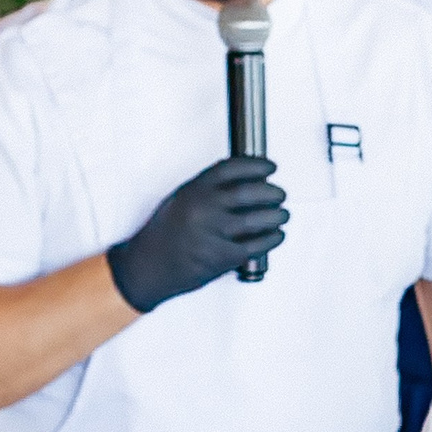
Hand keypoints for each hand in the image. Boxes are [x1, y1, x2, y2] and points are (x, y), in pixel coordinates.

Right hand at [105, 156, 289, 311]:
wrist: (148, 266)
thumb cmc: (163, 234)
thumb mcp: (180, 199)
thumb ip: (208, 189)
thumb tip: (245, 180)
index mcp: (194, 190)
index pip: (232, 168)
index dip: (256, 166)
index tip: (270, 167)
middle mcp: (204, 208)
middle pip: (250, 192)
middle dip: (272, 192)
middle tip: (280, 194)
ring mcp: (213, 233)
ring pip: (258, 219)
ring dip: (277, 215)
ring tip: (282, 214)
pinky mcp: (221, 257)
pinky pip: (256, 245)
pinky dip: (272, 238)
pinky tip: (277, 234)